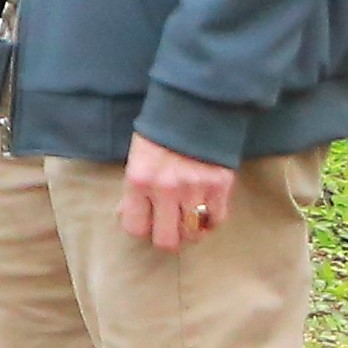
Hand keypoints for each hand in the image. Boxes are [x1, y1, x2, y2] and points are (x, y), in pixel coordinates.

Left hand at [116, 135, 233, 250]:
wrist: (194, 107)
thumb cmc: (160, 133)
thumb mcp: (137, 158)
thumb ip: (133, 189)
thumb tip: (126, 216)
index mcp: (139, 180)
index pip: (135, 227)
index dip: (142, 229)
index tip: (147, 223)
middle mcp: (166, 189)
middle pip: (166, 240)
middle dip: (167, 238)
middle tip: (170, 229)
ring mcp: (195, 189)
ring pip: (193, 233)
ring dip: (191, 230)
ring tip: (188, 219)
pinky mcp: (220, 186)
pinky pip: (217, 219)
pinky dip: (211, 220)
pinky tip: (205, 211)